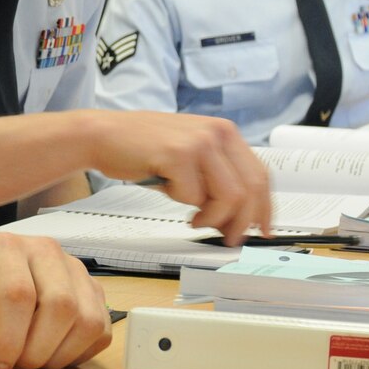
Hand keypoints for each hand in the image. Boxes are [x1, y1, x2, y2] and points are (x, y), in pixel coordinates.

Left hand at [0, 232, 110, 368]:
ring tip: (33, 362)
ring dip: (60, 355)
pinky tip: (52, 354)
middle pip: (61, 307)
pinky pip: (101, 329)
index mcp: (7, 248)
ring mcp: (75, 270)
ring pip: (87, 320)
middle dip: (37, 351)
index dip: (9, 340)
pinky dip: (79, 352)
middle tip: (16, 368)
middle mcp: (47, 252)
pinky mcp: (92, 289)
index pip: (19, 294)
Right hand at [85, 111, 271, 242]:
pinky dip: (183, 204)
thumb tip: (238, 216)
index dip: (265, 207)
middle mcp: (217, 132)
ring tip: (195, 220)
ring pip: (229, 197)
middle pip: (250, 189)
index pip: (260, 174)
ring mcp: (199, 142)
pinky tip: (169, 194)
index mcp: (225, 131)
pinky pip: (194, 197)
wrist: (104, 136)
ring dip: (213, 218)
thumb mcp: (190, 156)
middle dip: (241, 222)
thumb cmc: (144, 150)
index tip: (262, 229)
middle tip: (228, 237)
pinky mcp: (178, 154)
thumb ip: (217, 177)